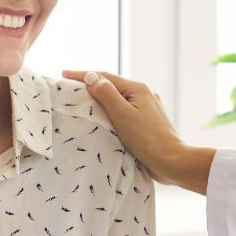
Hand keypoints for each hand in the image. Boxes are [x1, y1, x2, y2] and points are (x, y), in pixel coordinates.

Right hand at [62, 70, 214, 194]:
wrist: (171, 161)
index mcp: (137, 89)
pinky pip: (126, 110)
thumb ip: (106, 94)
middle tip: (71, 86)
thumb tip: (92, 77)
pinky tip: (108, 116)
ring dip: (102, 97)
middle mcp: (144, 94)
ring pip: (120, 98)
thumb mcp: (122, 115)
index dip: (83, 75)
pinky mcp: (149, 122)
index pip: (104, 77)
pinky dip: (113, 110)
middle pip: (113, 85)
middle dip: (92, 84)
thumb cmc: (146, 139)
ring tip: (86, 100)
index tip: (63, 74)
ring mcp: (148, 108)